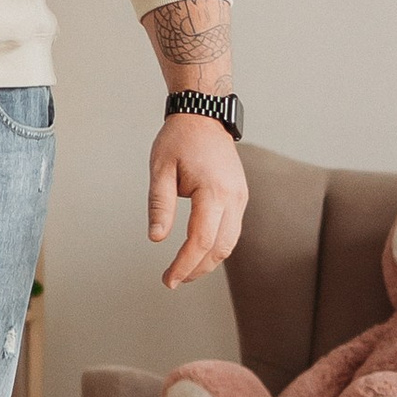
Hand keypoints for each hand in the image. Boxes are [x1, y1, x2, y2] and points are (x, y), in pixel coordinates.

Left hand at [149, 117, 246, 290]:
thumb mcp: (160, 169)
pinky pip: (232, 230)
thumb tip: (156, 238)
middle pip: (220, 248)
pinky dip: (216, 246)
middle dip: (197, 269)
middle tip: (172, 280)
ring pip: (230, 242)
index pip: (201, 240)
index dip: (185, 264)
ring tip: (183, 271)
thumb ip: (160, 205)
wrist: (204, 116)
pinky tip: (198, 252)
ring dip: (209, 261)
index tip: (168, 279)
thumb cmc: (179, 139)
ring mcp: (241, 197)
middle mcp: (233, 197)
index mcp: (213, 191)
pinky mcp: (240, 196)